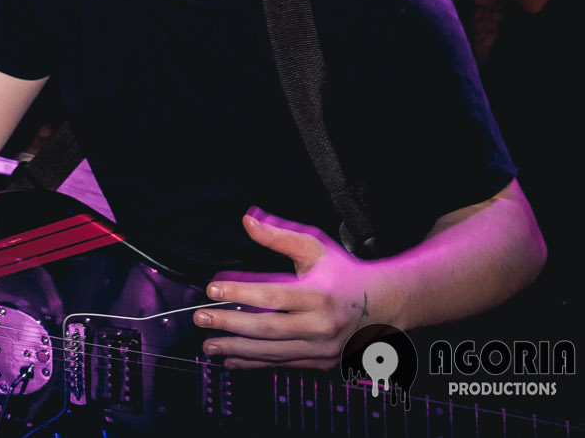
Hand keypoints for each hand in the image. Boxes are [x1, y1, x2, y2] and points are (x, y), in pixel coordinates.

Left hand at [197, 209, 377, 369]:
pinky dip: (255, 364)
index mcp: (320, 295)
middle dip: (229, 324)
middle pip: (268, 328)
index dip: (239, 292)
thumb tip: (248, 220)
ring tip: (208, 345)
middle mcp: (322, 325)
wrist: (384, 305)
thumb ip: (279, 235)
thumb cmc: (344, 273)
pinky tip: (231, 360)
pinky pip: (282, 364)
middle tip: (200, 319)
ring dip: (236, 350)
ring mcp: (322, 348)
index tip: (211, 289)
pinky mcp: (322, 362)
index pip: (272, 295)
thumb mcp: (315, 247)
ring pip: (272, 352)